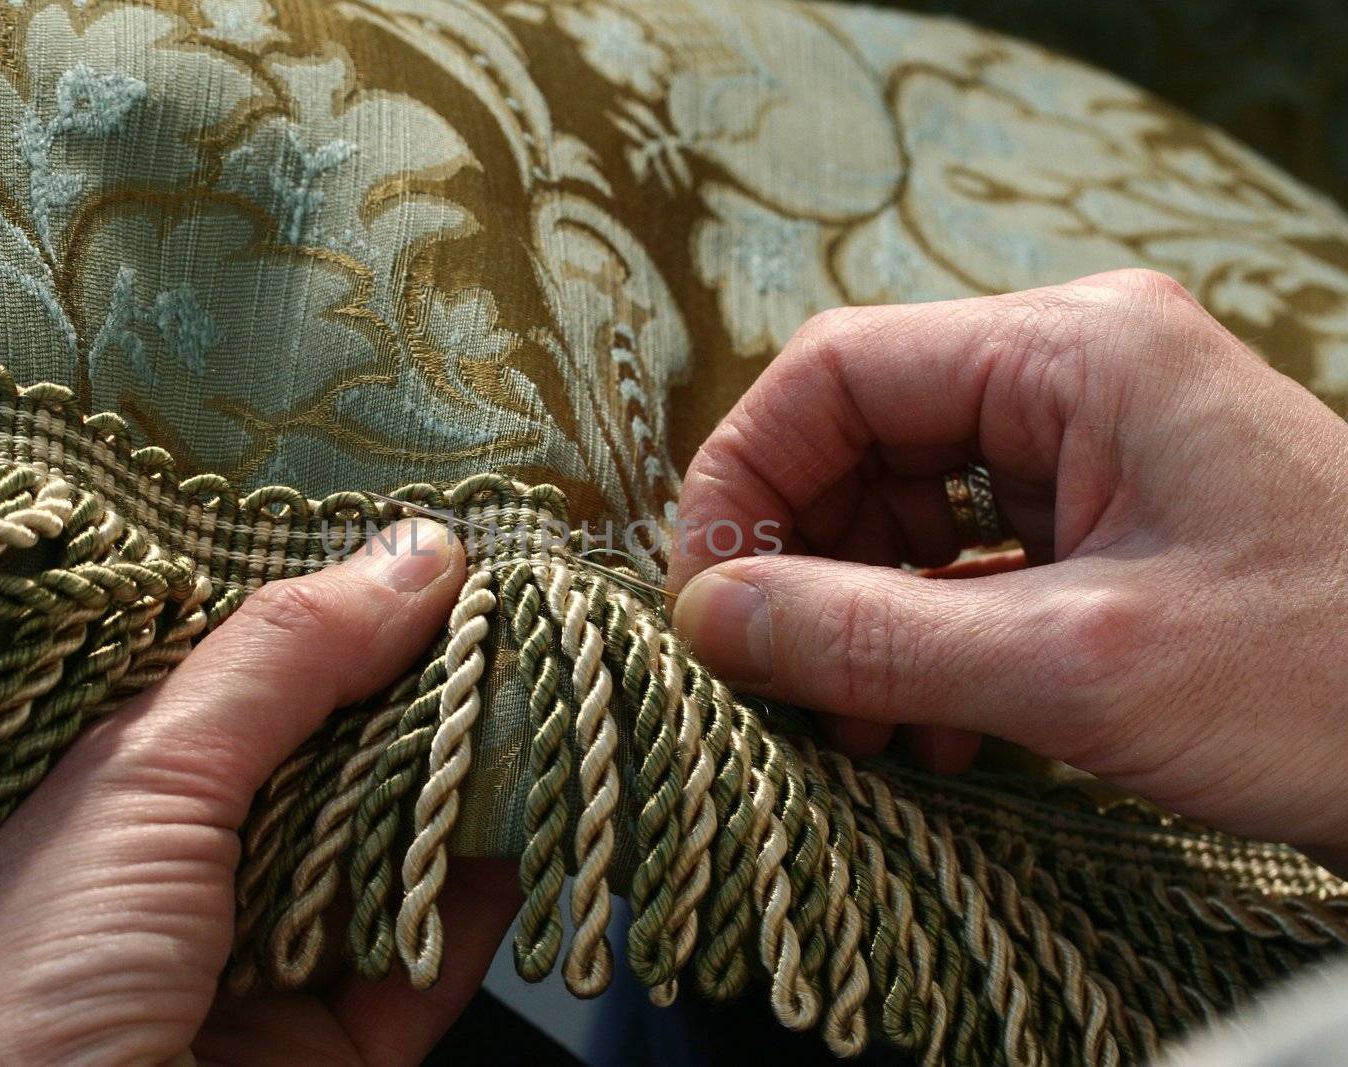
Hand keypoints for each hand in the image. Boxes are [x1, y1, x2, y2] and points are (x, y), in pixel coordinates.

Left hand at [0, 518, 518, 1065]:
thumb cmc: (35, 983)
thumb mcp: (138, 780)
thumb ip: (281, 661)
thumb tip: (419, 552)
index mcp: (96, 796)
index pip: (227, 674)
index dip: (324, 608)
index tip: (427, 544)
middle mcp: (181, 871)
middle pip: (324, 751)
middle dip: (415, 683)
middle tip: (518, 598)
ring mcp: (263, 963)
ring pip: (387, 842)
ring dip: (466, 774)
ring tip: (550, 679)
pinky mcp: (339, 1048)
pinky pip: (432, 952)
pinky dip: (488, 887)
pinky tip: (543, 810)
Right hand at [669, 270, 1347, 872]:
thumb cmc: (1333, 682)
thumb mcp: (1075, 667)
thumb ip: (870, 636)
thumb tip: (709, 618)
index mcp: (1074, 351)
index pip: (836, 373)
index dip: (743, 481)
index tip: (705, 601)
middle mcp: (1078, 377)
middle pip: (864, 441)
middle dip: (803, 565)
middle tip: (773, 679)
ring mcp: (1099, 450)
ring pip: (907, 511)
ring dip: (859, 618)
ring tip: (855, 728)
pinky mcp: (1114, 526)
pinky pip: (969, 562)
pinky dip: (925, 642)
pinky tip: (928, 731)